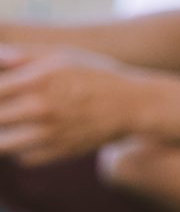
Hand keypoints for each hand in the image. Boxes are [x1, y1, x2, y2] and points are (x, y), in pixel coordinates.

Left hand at [0, 47, 144, 164]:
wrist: (134, 105)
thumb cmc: (94, 75)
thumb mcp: (61, 55)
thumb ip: (22, 54)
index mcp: (37, 80)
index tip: (0, 92)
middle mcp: (41, 108)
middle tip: (6, 108)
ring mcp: (51, 134)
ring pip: (2, 144)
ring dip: (3, 134)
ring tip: (11, 124)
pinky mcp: (61, 152)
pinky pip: (23, 158)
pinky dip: (20, 150)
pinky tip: (29, 137)